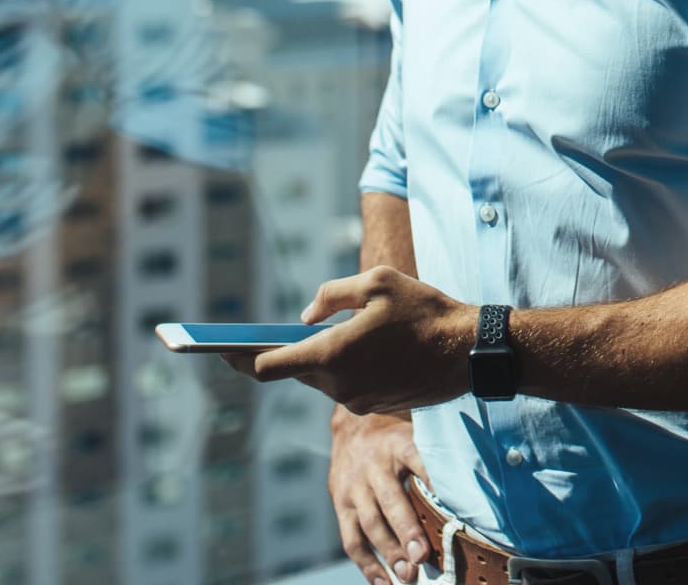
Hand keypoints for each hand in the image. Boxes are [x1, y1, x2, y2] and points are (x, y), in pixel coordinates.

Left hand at [221, 266, 474, 412]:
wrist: (469, 351)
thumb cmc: (424, 310)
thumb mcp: (377, 282)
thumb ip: (332, 296)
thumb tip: (305, 317)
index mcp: (333, 355)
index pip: (269, 366)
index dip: (239, 358)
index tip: (217, 351)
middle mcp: (339, 385)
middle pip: (296, 371)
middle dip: (284, 352)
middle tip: (265, 336)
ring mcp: (358, 400)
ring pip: (324, 377)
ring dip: (323, 357)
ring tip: (335, 332)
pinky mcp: (376, 405)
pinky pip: (348, 384)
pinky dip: (347, 366)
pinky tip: (365, 347)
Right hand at [328, 407, 433, 584]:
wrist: (353, 428)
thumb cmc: (394, 441)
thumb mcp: (416, 436)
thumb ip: (435, 460)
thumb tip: (469, 492)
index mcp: (398, 445)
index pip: (418, 460)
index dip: (432, 481)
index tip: (449, 505)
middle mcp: (373, 466)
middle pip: (390, 501)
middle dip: (407, 531)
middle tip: (422, 557)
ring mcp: (354, 487)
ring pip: (370, 524)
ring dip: (389, 553)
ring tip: (407, 575)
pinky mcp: (340, 504)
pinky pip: (352, 539)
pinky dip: (367, 564)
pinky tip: (383, 582)